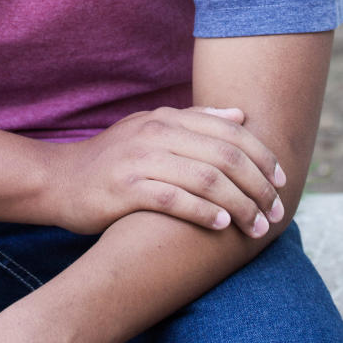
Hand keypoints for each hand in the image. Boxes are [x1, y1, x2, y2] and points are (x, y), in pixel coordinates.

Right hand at [52, 105, 286, 238]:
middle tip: (276, 210)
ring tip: (256, 225)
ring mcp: (140, 160)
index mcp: (166, 118)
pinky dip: (204, 212)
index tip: (282, 181)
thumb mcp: (150, 129)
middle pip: (224, 156)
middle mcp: (156, 134)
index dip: (263, 156)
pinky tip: (221, 226)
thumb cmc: (112, 160)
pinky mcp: (126, 189)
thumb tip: (240, 116)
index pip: (230, 132)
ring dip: (239, 205)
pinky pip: (174, 199)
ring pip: (206, 179)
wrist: (59, 180)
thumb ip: (194, 121)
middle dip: (258, 185)